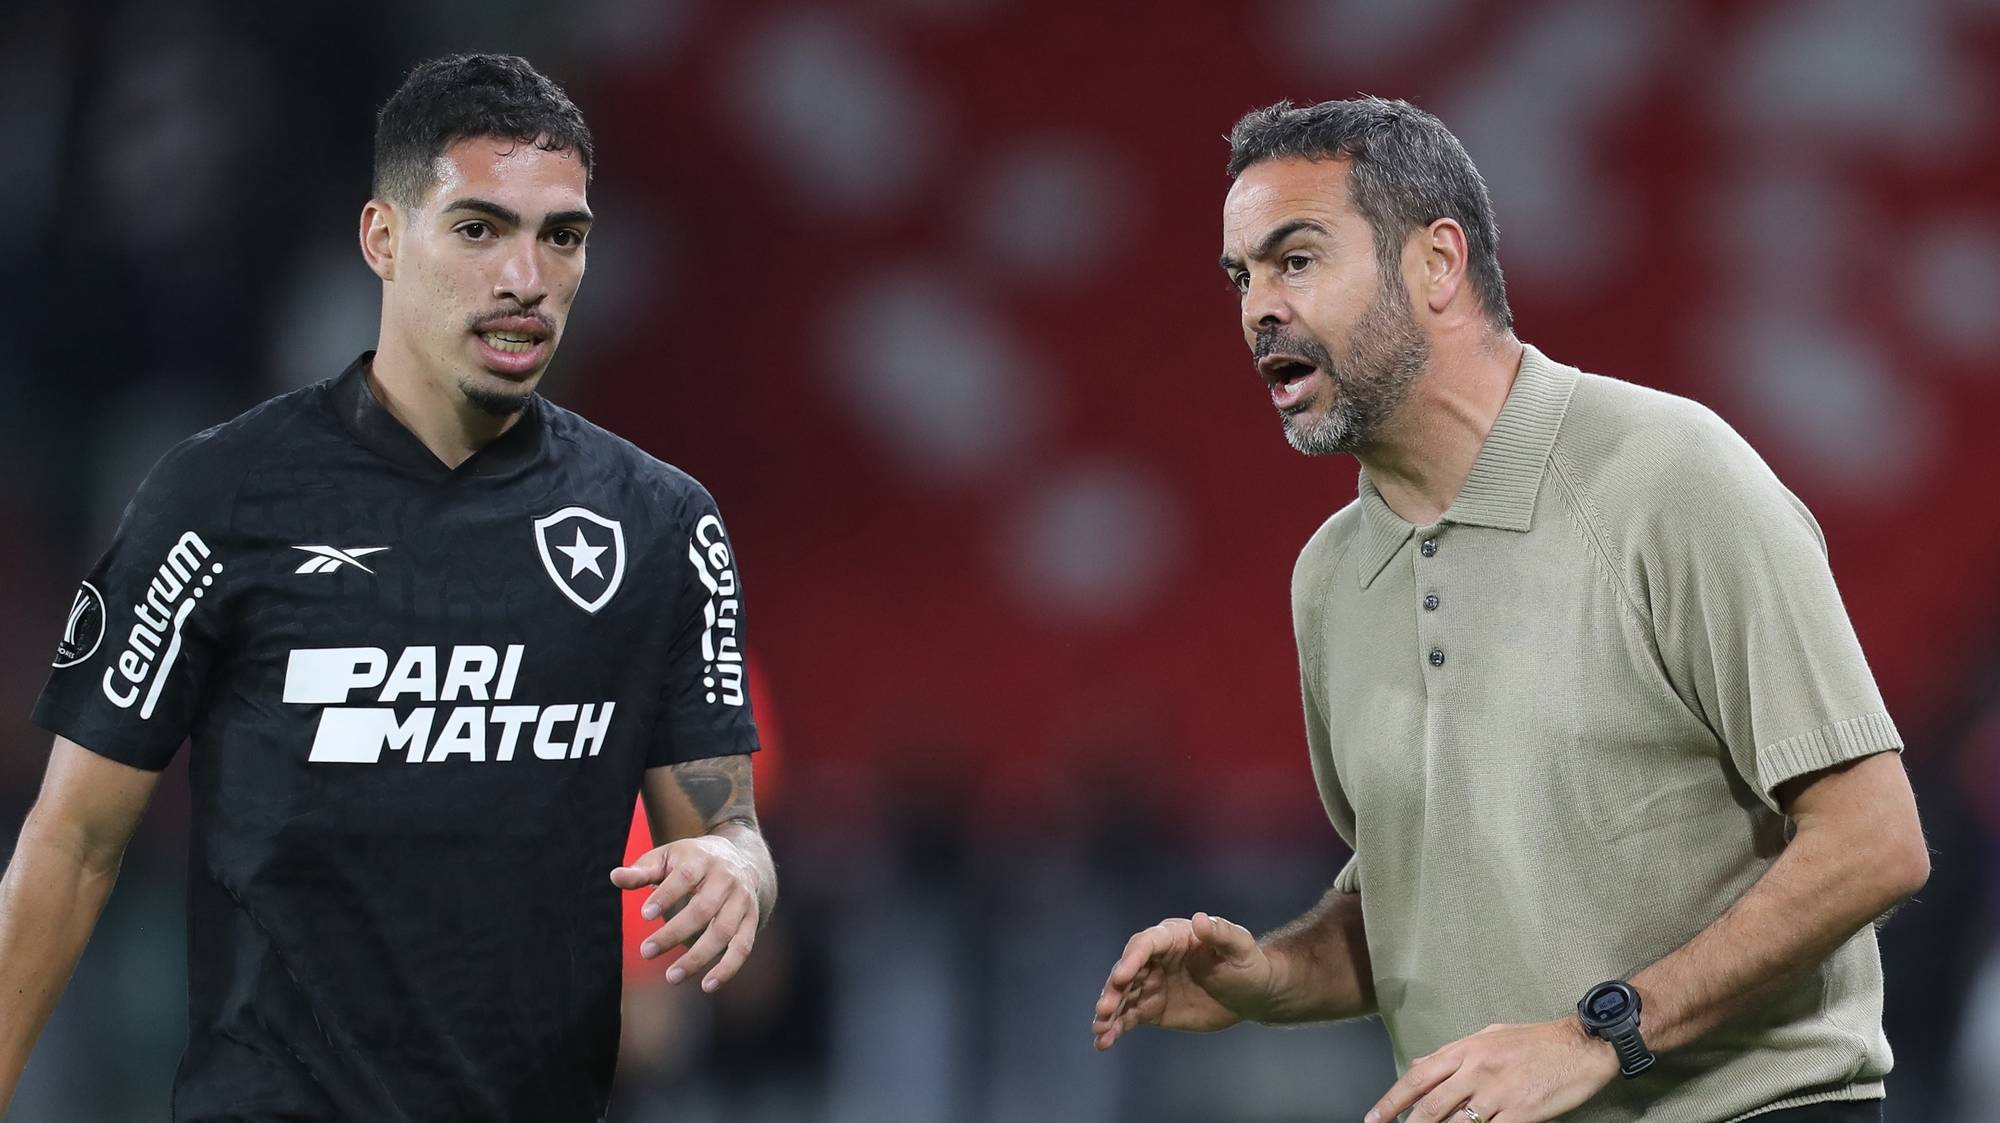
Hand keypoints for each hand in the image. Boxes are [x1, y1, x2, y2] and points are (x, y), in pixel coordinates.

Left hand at [609, 836, 762, 992]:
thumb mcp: (668, 857)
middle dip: (674, 932)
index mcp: (702, 860)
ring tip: (671, 977)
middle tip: (645, 952)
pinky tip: (707, 986)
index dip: (665, 896)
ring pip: (723, 932)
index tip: (644, 915)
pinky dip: (728, 969)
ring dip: (698, 957)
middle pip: (703, 909)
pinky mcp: (752, 920)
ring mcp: (742, 901)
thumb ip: (641, 870)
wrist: (742, 857)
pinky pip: (743, 947)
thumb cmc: (692, 861)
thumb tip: (615, 877)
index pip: (685, 878)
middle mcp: (726, 879)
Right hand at [1091, 913, 1275, 1049]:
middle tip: (1104, 1009)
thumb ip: (1221, 933)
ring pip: (1123, 996)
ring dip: (1109, 1012)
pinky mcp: (1153, 1008)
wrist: (1252, 994)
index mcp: (1173, 937)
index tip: (1122, 976)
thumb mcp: (1240, 946)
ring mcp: (1152, 984)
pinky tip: (1104, 1042)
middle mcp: (1155, 959)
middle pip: (1126, 971)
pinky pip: (1129, 1016)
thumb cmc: (1248, 963)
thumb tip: (1200, 920)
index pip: (1146, 944)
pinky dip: (1116, 1029)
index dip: (1132, 959)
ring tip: (1099, 1031)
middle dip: (1113, 990)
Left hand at [1365, 1018, 1619, 1122]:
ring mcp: (1498, 1093)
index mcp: (1466, 1049)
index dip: (1392, 1099)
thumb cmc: (1536, 1040)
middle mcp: (1477, 1070)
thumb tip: (1420, 1064)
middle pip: (1431, 1105)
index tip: (1375, 1117)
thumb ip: (1453, 1053)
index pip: (1418, 1077)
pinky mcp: (1522, 1112)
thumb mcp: (1488, 1035)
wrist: (1581, 1044)